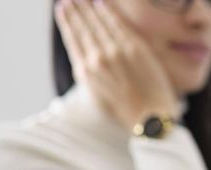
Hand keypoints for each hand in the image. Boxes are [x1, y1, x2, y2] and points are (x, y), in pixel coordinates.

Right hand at [55, 0, 178, 129]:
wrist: (149, 117)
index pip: (72, 39)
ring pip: (98, 23)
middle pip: (83, 27)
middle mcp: (97, 59)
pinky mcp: (135, 48)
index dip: (66, 22)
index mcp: (85, 71)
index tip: (61, 9)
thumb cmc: (126, 110)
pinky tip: (101, 3)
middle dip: (75, 10)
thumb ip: (90, 74)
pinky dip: (108, 12)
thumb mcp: (98, 94)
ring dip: (88, 7)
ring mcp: (116, 51)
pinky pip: (118, 24)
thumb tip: (85, 60)